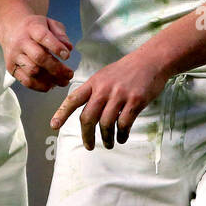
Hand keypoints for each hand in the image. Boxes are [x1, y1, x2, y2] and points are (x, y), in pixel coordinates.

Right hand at [0, 14, 74, 91]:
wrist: (11, 28)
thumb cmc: (33, 28)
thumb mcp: (49, 23)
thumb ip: (60, 34)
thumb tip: (68, 48)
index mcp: (32, 28)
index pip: (43, 37)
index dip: (56, 47)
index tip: (66, 56)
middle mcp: (21, 42)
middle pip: (39, 57)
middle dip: (57, 68)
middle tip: (69, 74)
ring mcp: (15, 56)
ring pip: (32, 71)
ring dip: (51, 79)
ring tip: (63, 81)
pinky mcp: (11, 68)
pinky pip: (26, 81)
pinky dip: (40, 86)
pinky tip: (51, 84)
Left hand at [50, 53, 169, 149]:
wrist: (151, 60)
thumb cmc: (127, 70)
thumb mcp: (105, 75)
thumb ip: (95, 91)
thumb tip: (87, 113)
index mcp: (94, 82)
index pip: (73, 99)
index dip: (62, 113)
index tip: (54, 126)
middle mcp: (104, 89)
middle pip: (88, 117)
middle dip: (86, 135)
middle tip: (89, 146)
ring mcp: (120, 95)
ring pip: (106, 124)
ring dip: (106, 138)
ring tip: (108, 144)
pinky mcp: (135, 101)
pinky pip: (124, 124)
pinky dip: (122, 134)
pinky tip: (122, 137)